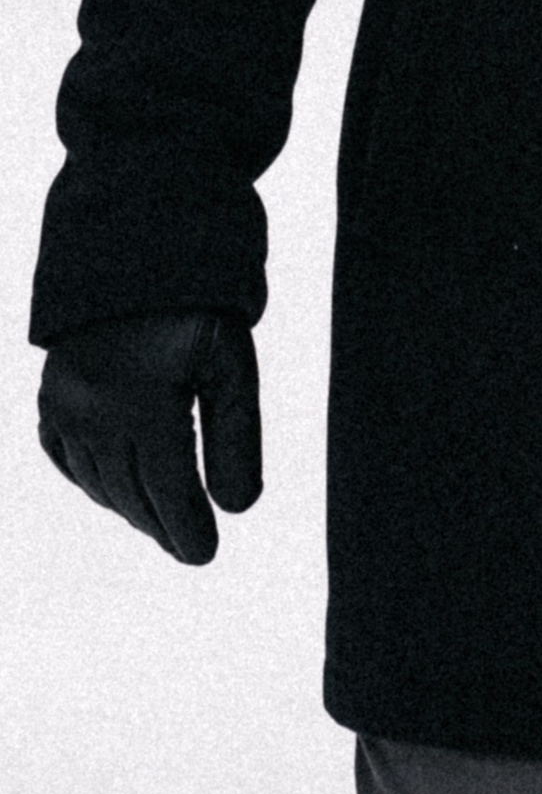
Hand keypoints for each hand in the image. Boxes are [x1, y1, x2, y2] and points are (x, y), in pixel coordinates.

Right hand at [37, 311, 261, 563]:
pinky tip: (114, 490)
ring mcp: (63, 403)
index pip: (167, 491)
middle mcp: (92, 411)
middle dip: (161, 526)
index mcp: (141, 404)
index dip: (188, 529)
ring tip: (161, 522)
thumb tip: (238, 509)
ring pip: (96, 480)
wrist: (139, 239)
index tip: (206, 554)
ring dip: (128, 506)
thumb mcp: (231, 362)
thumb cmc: (199, 301)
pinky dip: (90, 479)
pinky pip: (64, 455)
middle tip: (189, 546)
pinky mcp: (50, 392)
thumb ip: (237, 437)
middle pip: (130, 493)